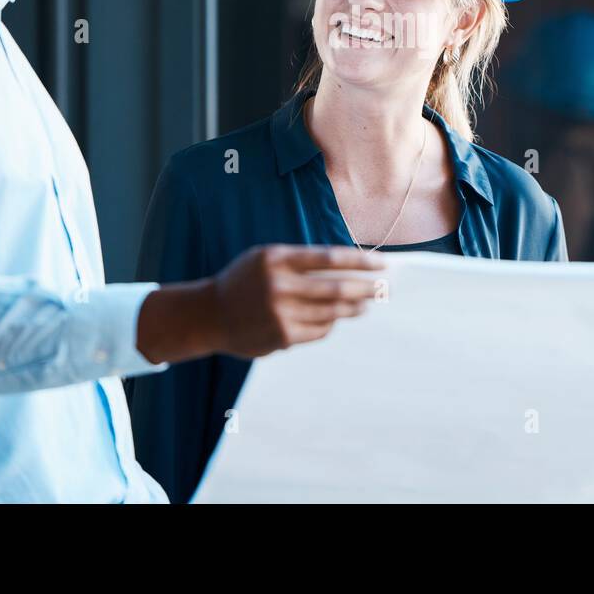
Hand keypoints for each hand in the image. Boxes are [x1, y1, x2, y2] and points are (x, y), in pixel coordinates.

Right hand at [208, 244, 384, 357]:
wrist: (210, 314)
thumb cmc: (244, 281)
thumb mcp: (266, 258)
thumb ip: (300, 261)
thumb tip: (345, 269)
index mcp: (278, 259)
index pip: (330, 258)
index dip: (360, 261)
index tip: (382, 264)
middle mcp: (280, 285)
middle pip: (337, 287)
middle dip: (367, 288)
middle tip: (384, 289)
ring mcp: (282, 313)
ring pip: (332, 311)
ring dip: (353, 308)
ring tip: (364, 305)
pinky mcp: (282, 336)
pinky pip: (319, 330)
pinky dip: (331, 323)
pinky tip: (335, 318)